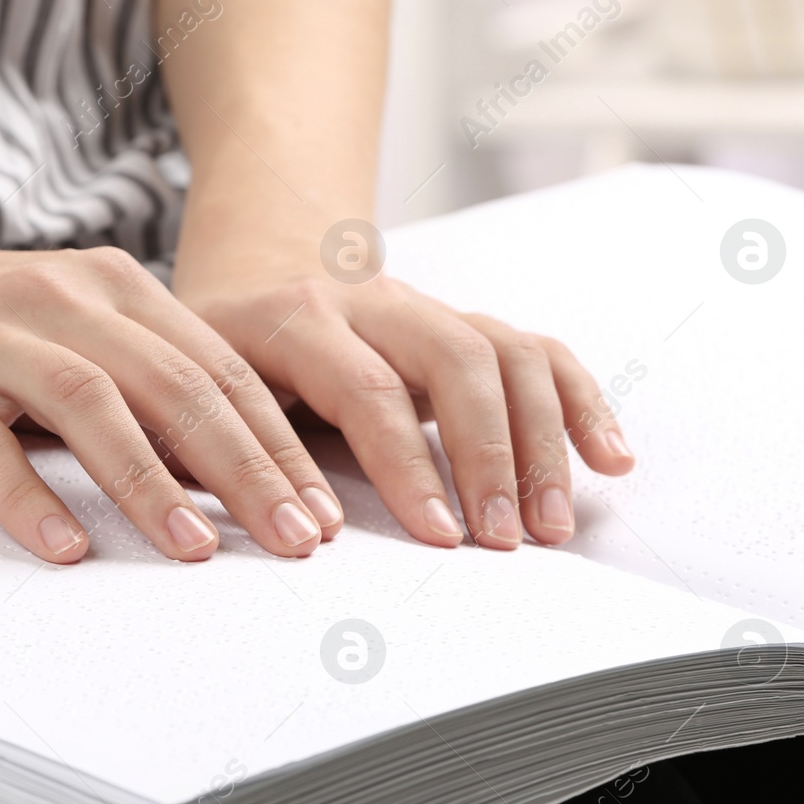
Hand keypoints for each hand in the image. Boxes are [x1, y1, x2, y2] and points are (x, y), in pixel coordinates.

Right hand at [0, 244, 343, 564]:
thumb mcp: (70, 335)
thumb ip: (146, 382)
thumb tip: (242, 470)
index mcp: (111, 288)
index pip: (218, 368)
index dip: (277, 443)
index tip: (321, 510)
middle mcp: (59, 300)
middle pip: (174, 384)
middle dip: (246, 468)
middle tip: (295, 539)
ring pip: (90, 405)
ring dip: (151, 483)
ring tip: (198, 549)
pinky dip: (27, 496)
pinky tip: (64, 547)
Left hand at [173, 265, 635, 549]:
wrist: (252, 260)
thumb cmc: (213, 347)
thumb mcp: (190, 385)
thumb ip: (210, 445)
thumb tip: (242, 527)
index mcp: (295, 318)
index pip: (368, 388)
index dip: (408, 466)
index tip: (438, 538)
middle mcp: (372, 302)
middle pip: (459, 359)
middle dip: (490, 456)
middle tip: (506, 543)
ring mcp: (428, 308)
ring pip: (508, 353)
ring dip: (543, 441)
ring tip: (554, 525)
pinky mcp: (464, 324)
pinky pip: (538, 351)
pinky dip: (581, 403)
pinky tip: (613, 460)